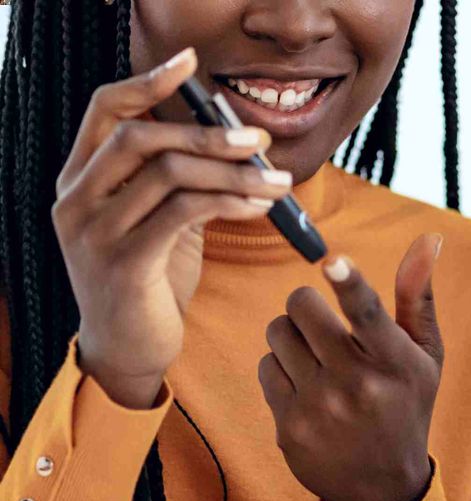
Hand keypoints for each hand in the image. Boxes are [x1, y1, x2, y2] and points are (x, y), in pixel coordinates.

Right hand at [53, 47, 290, 408]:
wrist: (130, 350)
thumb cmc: (151, 280)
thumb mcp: (160, 220)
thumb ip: (178, 180)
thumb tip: (237, 139)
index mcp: (79, 179)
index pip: (106, 110)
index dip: (149, 81)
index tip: (192, 63)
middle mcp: (75, 200)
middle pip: (141, 137)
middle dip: (209, 133)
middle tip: (261, 141)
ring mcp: (93, 232)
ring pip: (168, 173)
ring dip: (233, 172)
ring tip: (279, 180)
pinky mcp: (123, 263)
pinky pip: (184, 212)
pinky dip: (230, 201)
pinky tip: (261, 205)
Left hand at [259, 234, 444, 500]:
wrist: (383, 484)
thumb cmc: (406, 403)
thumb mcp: (425, 355)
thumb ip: (418, 296)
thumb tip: (429, 238)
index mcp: (395, 362)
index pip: (368, 314)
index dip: (348, 283)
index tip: (332, 263)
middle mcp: (357, 384)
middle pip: (302, 307)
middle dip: (307, 302)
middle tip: (321, 319)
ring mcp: (319, 407)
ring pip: (278, 332)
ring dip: (292, 334)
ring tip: (315, 355)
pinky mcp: (289, 425)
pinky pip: (266, 367)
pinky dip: (282, 367)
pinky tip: (305, 386)